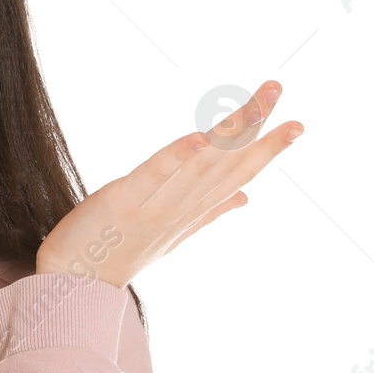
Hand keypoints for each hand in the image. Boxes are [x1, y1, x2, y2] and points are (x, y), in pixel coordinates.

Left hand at [36, 81, 302, 288]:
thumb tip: (246, 198)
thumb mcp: (172, 233)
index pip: (238, 175)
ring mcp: (153, 205)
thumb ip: (209, 212)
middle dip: (254, 127)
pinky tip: (199, 138)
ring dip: (227, 133)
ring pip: (199, 166)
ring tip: (252, 105)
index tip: (297, 124)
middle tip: (276, 89)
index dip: (267, 150)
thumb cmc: (121, 252)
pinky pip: (154, 178)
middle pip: (224, 163)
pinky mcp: (122, 202)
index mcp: (192, 210)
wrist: (75, 284)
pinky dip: (177, 158)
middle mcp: (180, 207)